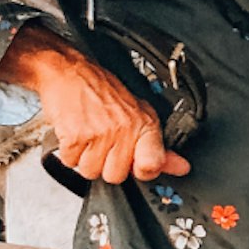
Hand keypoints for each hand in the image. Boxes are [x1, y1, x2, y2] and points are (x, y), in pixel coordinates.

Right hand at [0, 28, 188, 183]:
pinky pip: (71, 163)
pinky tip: (75, 132)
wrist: (68, 72)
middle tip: (103, 140)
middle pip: (116, 176)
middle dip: (105, 163)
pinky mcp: (76, 137)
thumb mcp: (138, 113)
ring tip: (87, 135)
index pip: (153, 165)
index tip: (136, 162)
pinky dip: (68, 152)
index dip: (142, 169)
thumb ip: (157, 145)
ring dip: (84, 158)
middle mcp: (124, 129)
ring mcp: (100, 134)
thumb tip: (180, 167)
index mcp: (144, 124)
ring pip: (91, 172)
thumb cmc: (100, 91)